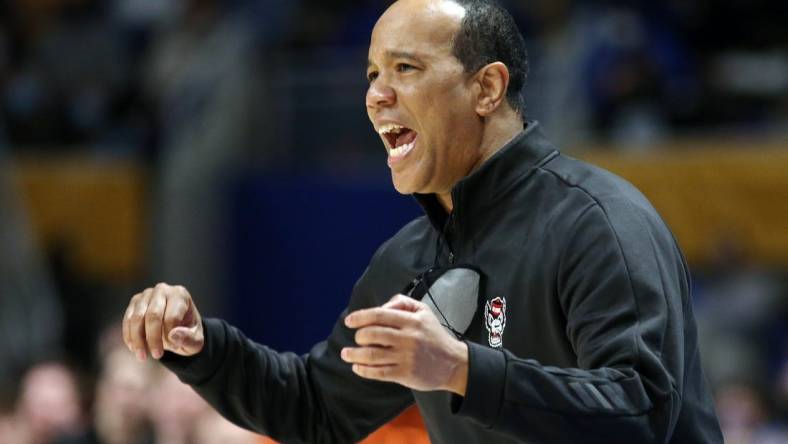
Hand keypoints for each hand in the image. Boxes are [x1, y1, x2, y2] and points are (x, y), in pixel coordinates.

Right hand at [122, 283, 203, 360]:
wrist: (177, 327)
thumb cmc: (188, 333)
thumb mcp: (196, 340)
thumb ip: (189, 339)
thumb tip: (173, 335)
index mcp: (180, 295)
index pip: (171, 316)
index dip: (170, 335)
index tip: (174, 348)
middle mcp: (162, 290)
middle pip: (153, 315)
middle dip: (153, 338)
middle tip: (157, 356)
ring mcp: (146, 294)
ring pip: (136, 318)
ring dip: (138, 339)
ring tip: (142, 357)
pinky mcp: (135, 302)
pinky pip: (127, 320)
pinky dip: (129, 336)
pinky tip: (134, 349)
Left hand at [341, 294, 468, 394]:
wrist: (454, 363)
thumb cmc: (435, 336)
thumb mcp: (424, 311)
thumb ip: (402, 302)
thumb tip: (382, 306)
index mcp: (411, 320)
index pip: (380, 315)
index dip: (360, 317)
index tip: (349, 321)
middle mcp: (408, 338)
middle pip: (373, 334)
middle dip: (359, 336)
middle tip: (356, 338)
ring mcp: (406, 357)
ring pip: (373, 354)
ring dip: (355, 354)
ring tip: (346, 354)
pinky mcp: (405, 374)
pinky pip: (379, 372)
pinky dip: (364, 370)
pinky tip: (357, 367)